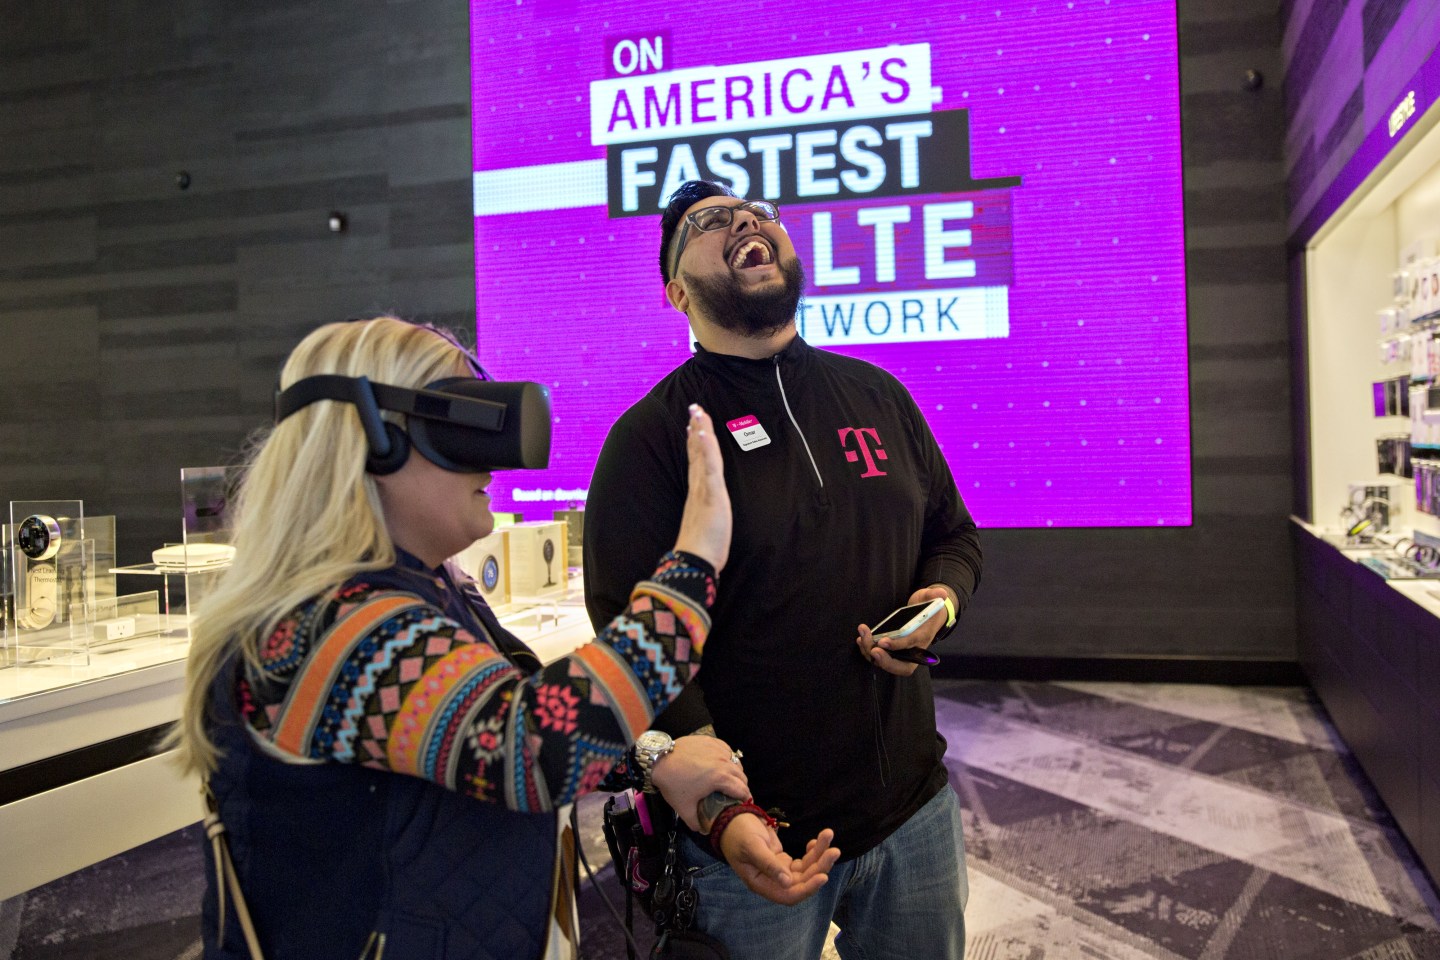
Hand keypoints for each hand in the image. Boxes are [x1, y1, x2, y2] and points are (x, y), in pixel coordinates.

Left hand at [650, 735, 748, 831]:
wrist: (658, 759)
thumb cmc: (673, 783)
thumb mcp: (684, 808)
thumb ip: (696, 823)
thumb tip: (704, 831)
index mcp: (720, 778)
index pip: (742, 790)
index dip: (746, 799)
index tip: (745, 804)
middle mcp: (723, 761)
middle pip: (742, 775)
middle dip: (742, 786)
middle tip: (737, 795)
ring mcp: (717, 749)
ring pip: (736, 761)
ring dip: (737, 772)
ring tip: (731, 780)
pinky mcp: (710, 740)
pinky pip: (726, 750)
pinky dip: (728, 758)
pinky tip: (722, 764)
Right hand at [673, 404, 731, 572]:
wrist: (696, 562)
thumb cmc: (702, 550)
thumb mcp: (706, 528)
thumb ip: (703, 519)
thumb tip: (701, 521)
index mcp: (698, 494)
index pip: (698, 462)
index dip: (696, 444)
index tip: (694, 426)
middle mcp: (698, 487)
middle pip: (698, 452)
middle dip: (697, 429)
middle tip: (694, 408)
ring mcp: (703, 488)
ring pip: (702, 453)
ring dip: (700, 430)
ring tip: (697, 411)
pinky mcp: (710, 494)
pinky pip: (708, 466)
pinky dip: (705, 448)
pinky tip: (702, 432)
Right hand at [719, 818, 839, 905]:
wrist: (732, 818)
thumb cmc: (738, 833)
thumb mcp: (752, 846)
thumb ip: (769, 864)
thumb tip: (787, 883)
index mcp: (760, 883)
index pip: (788, 895)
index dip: (806, 889)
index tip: (822, 876)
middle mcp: (772, 881)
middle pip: (801, 882)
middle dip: (819, 867)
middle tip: (834, 850)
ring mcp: (778, 871)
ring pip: (805, 870)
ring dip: (819, 856)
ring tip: (828, 836)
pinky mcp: (782, 861)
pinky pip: (802, 861)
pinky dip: (812, 851)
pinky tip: (816, 841)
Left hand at [856, 585, 952, 676]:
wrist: (928, 615)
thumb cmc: (928, 607)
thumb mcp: (932, 597)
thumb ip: (935, 594)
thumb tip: (941, 594)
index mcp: (923, 637)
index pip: (911, 645)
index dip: (897, 645)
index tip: (883, 642)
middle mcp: (914, 650)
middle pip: (900, 666)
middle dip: (885, 661)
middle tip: (873, 649)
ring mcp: (902, 653)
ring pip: (887, 662)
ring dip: (871, 653)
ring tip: (862, 637)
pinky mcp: (893, 651)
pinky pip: (881, 657)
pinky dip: (868, 651)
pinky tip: (861, 638)